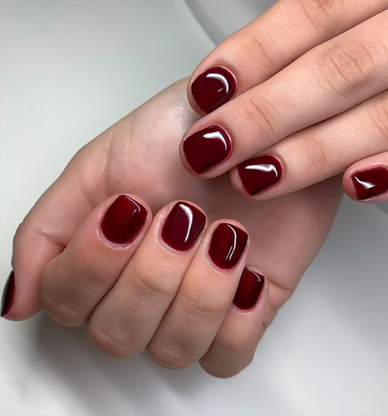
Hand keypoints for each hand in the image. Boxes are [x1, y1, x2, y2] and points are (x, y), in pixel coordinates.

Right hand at [3, 79, 341, 376]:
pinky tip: (248, 273)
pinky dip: (236, 322)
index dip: (93, 264)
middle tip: (181, 215)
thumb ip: (48, 228)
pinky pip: (228, 358)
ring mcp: (195, 304)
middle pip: (118, 336)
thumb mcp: (103, 162)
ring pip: (172, 350)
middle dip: (151, 274)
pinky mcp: (245, 311)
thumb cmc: (183, 136)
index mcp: (103, 257)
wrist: (258, 129)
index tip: (129, 208)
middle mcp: (144, 289)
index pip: (67, 303)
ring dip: (198, 291)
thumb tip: (18, 303)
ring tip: (224, 231)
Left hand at [182, 0, 387, 202]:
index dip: (255, 54)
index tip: (206, 91)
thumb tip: (235, 79)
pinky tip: (355, 185)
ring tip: (256, 177)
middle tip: (212, 148)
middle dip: (267, 114)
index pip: (314, 13)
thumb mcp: (361, 12)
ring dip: (314, 152)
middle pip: (341, 69)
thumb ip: (313, 35)